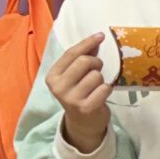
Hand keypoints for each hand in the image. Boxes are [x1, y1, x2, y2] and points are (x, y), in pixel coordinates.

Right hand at [46, 33, 114, 152]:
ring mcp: (71, 99)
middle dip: (96, 62)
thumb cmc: (80, 93)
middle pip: (84, 61)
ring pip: (96, 75)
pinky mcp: (86, 108)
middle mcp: (58, 87)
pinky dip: (107, 89)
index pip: (71, 53)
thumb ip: (82, 57)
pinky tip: (101, 95)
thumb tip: (97, 38)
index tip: (101, 36)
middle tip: (97, 69)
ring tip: (96, 86)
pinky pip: (104, 88)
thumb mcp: (75, 75)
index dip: (87, 43)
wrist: (83, 122)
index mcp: (52, 76)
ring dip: (102, 78)